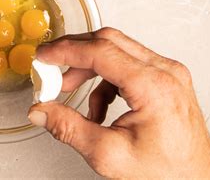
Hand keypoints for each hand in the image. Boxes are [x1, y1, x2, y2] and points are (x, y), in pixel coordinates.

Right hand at [28, 27, 209, 178]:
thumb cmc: (168, 172)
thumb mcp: (109, 154)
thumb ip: (69, 128)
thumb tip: (41, 111)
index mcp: (153, 86)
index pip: (100, 52)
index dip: (66, 50)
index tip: (45, 54)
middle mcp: (165, 72)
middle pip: (109, 41)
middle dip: (74, 52)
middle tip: (51, 63)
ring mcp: (168, 73)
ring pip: (117, 50)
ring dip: (89, 68)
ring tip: (69, 89)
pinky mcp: (166, 79)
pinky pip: (128, 65)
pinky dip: (105, 80)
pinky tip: (98, 106)